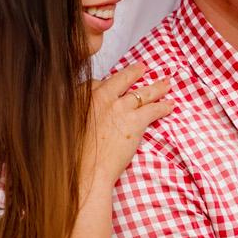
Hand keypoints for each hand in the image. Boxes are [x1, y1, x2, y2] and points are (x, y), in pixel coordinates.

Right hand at [84, 62, 172, 185]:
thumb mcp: (67, 126)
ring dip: (156, 88)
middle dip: (134, 72)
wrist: (85, 170)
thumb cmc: (73, 154)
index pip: (98, 83)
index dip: (109, 84)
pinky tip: (170, 105)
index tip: (113, 85)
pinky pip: (153, 110)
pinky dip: (163, 107)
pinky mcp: (134, 122)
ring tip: (166, 84)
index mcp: (82, 97)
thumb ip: (77, 115)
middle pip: (121, 79)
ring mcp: (119, 108)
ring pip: (142, 93)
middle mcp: (101, 98)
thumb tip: (83, 116)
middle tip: (142, 68)